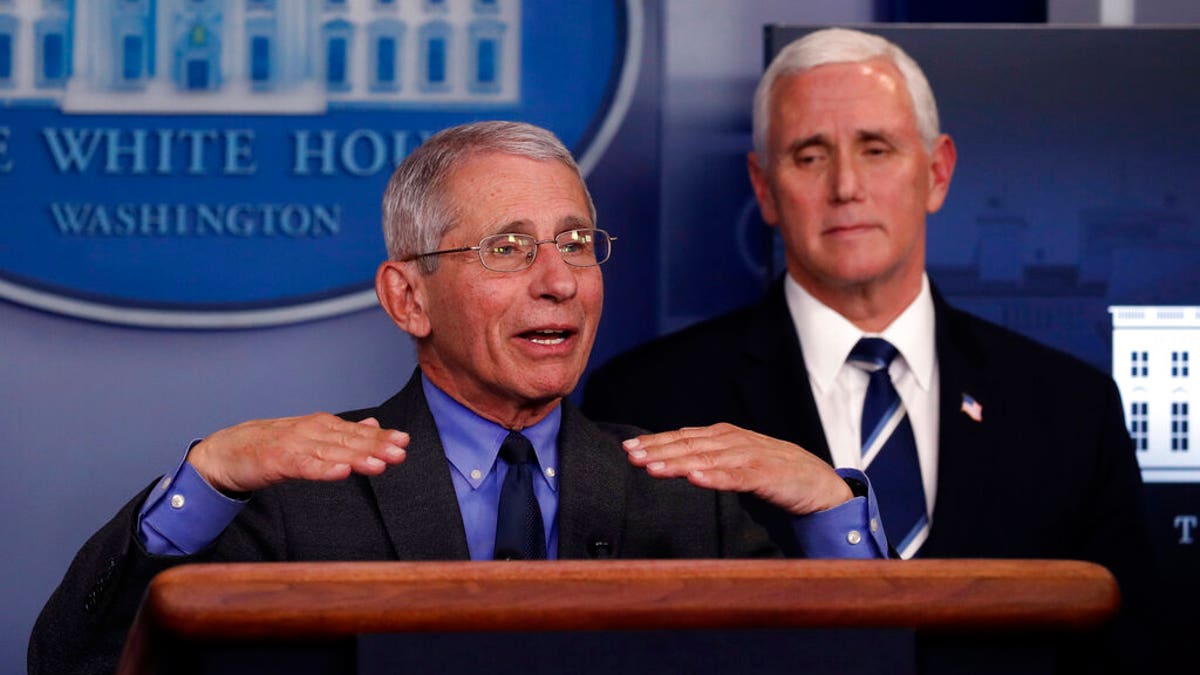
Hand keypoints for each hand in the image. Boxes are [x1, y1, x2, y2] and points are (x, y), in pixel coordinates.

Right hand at [187, 414, 408, 493]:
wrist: (225, 451)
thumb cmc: (271, 445)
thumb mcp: (311, 437)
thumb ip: (343, 434)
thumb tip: (374, 426)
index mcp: (321, 426)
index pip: (356, 432)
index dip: (381, 437)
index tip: (404, 441)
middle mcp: (310, 431)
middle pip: (348, 440)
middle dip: (376, 446)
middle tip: (400, 452)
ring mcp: (293, 445)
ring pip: (331, 453)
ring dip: (356, 457)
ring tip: (380, 463)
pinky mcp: (276, 461)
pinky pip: (304, 467)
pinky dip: (323, 469)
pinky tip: (341, 473)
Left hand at [623, 423, 852, 514]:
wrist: (820, 484)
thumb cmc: (775, 473)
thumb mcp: (737, 463)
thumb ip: (710, 460)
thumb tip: (675, 464)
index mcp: (726, 437)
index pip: (684, 438)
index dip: (656, 442)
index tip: (628, 448)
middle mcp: (735, 442)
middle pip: (690, 445)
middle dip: (658, 450)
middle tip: (630, 455)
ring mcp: (751, 457)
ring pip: (707, 459)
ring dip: (678, 463)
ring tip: (652, 467)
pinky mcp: (767, 475)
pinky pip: (737, 477)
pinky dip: (714, 477)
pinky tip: (695, 478)